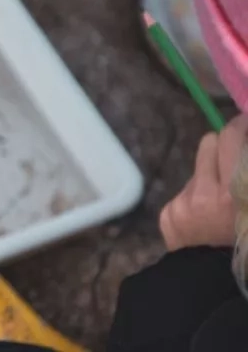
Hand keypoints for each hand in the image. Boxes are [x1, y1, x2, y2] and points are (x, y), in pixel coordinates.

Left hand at [159, 115, 247, 250]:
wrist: (216, 283)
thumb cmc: (244, 242)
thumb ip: (243, 173)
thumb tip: (240, 152)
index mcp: (237, 191)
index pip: (232, 137)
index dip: (240, 127)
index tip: (244, 125)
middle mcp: (207, 191)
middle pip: (211, 142)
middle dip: (224, 144)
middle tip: (235, 152)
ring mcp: (184, 202)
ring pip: (198, 168)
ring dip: (210, 174)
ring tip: (222, 197)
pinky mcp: (168, 213)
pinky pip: (184, 192)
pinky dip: (195, 199)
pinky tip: (205, 219)